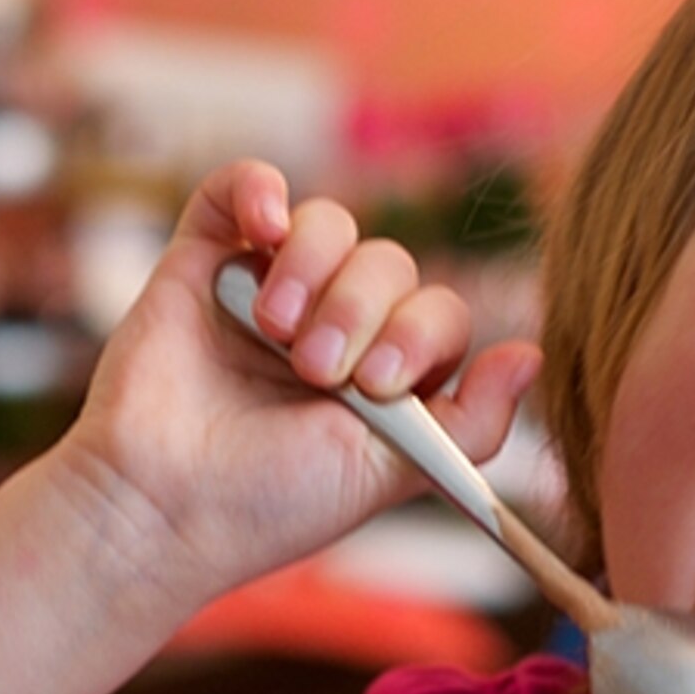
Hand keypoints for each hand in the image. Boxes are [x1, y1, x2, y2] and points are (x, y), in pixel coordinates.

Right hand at [59, 158, 540, 602]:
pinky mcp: (201, 260)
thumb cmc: (270, 503)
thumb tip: (533, 355)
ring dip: (317, 269)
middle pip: (388, 263)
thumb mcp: (391, 473)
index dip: (418, 334)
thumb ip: (472, 423)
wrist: (161, 506)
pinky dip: (259, 188)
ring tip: (276, 328)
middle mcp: (331, 325)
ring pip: (329, 224)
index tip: (373, 387)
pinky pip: (242, 187)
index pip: (436, 314)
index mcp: (381, 375)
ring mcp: (266, 288)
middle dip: (362, 310)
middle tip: (317, 370)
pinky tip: (265, 226)